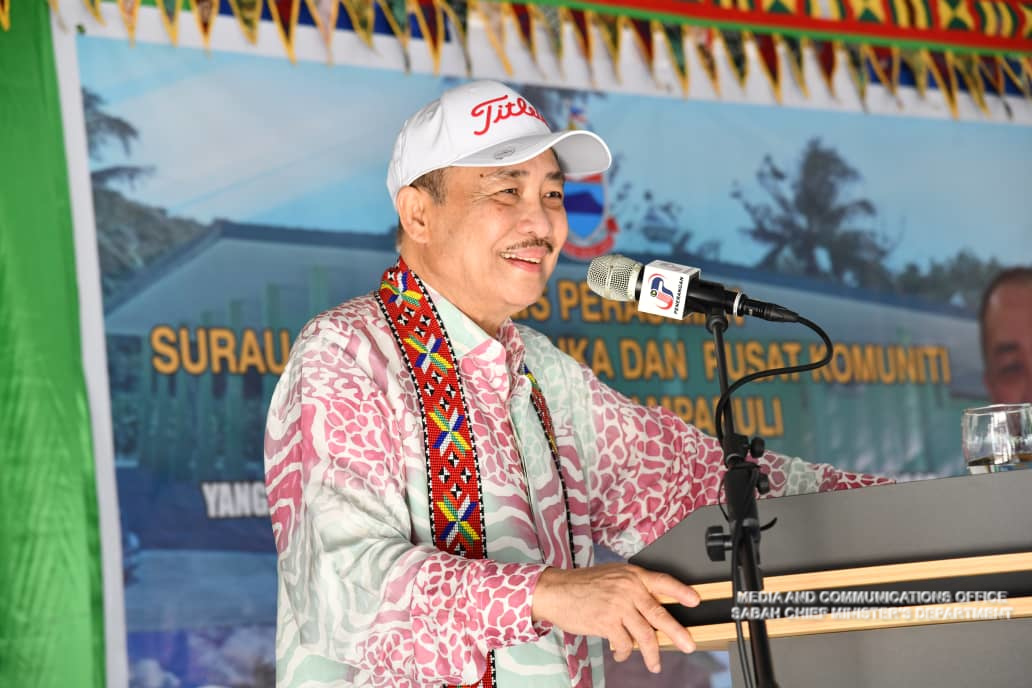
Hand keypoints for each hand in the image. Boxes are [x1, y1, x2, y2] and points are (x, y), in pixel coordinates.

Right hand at [530, 563, 698, 673]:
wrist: (556, 590)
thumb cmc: (581, 585)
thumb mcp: (611, 578)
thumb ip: (632, 590)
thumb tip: (650, 614)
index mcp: (632, 575)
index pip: (663, 581)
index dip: (681, 591)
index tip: (695, 600)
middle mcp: (628, 588)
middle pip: (659, 613)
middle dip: (677, 632)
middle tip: (689, 645)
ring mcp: (619, 605)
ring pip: (645, 634)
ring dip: (652, 654)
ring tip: (655, 664)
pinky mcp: (607, 622)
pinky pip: (624, 643)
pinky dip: (624, 652)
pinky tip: (621, 653)